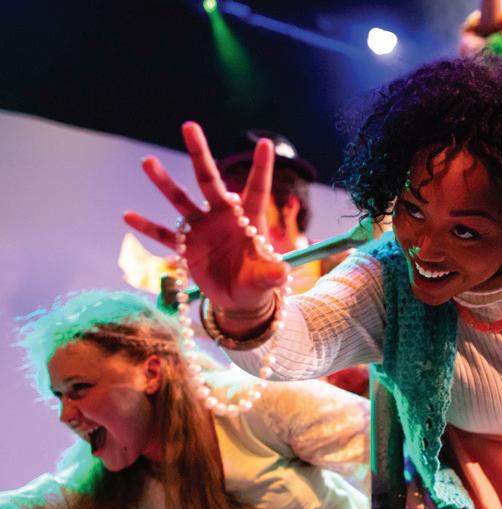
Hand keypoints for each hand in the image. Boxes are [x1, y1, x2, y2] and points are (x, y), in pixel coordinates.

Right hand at [124, 122, 289, 329]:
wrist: (239, 299)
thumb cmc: (258, 284)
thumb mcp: (266, 280)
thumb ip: (270, 274)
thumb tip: (282, 274)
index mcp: (249, 219)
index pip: (256, 189)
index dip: (261, 168)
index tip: (264, 143)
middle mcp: (223, 216)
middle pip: (210, 181)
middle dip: (200, 154)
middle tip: (189, 126)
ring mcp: (202, 228)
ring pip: (181, 201)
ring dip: (164, 183)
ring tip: (148, 162)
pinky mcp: (187, 247)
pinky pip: (165, 235)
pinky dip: (147, 227)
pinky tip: (128, 216)